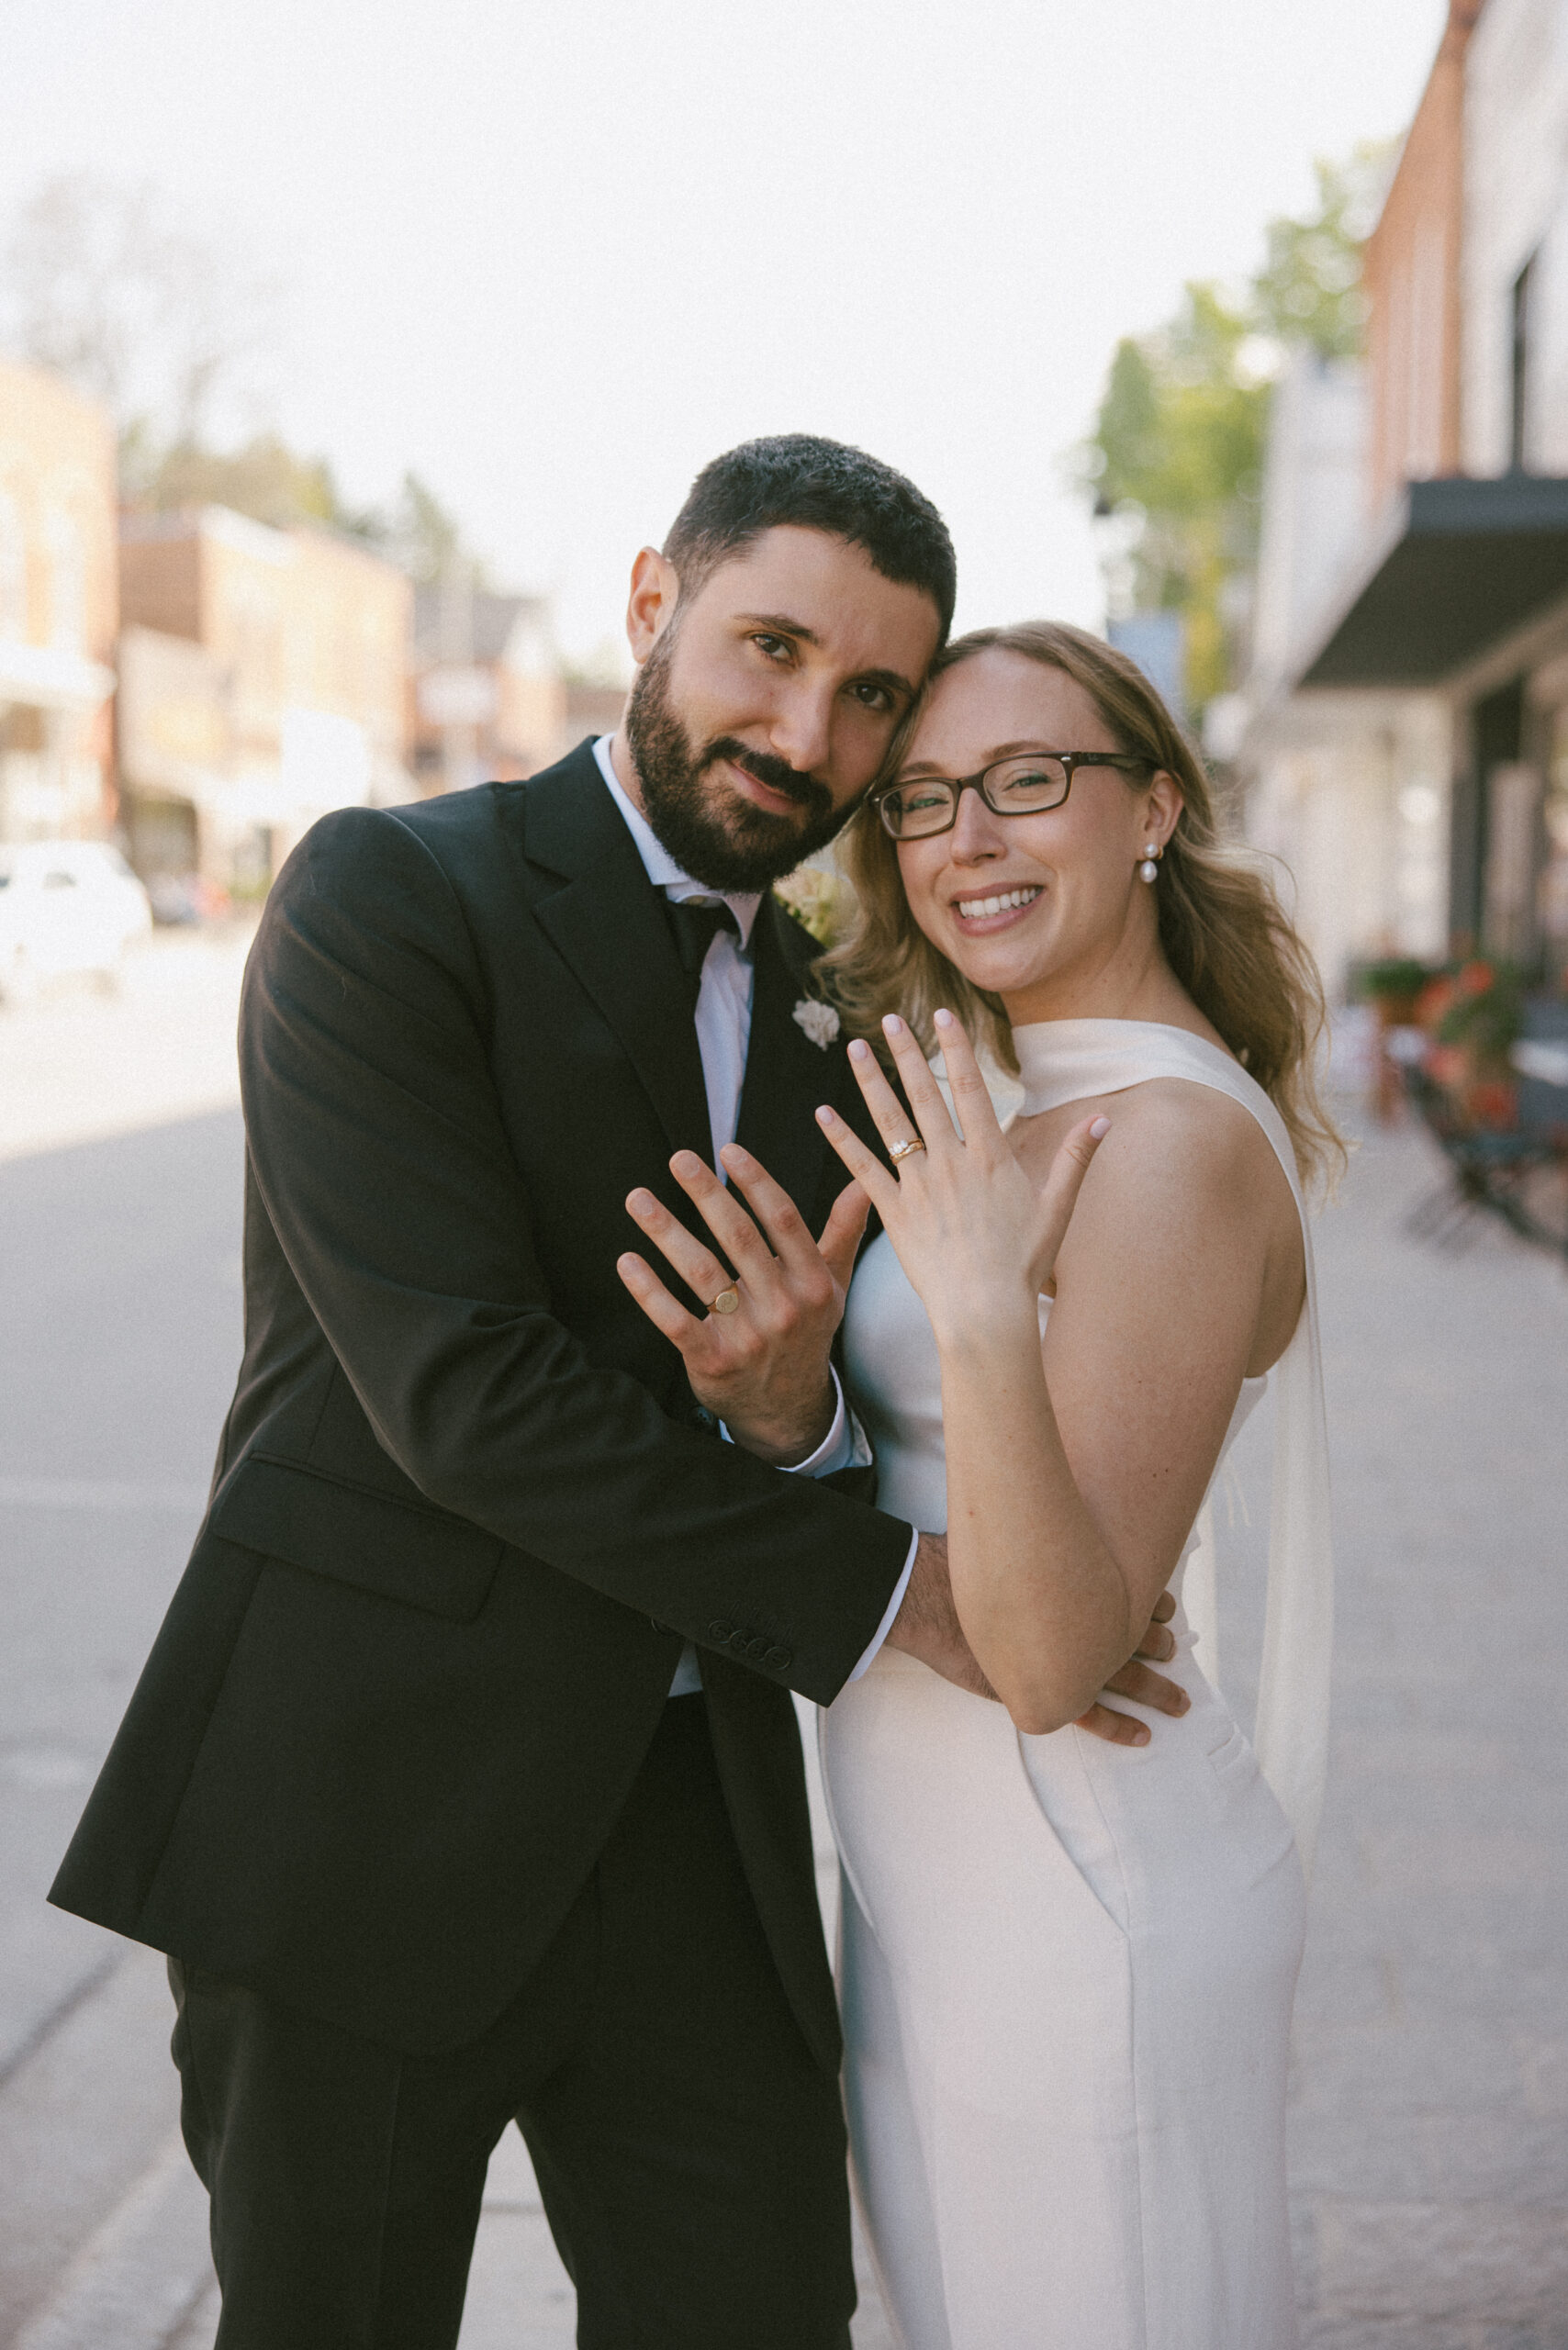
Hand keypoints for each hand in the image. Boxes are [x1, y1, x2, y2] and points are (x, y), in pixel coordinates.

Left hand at [617, 1144, 869, 1465]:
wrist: (788, 1410)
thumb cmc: (806, 1333)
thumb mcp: (833, 1285)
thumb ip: (843, 1231)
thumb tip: (864, 1181)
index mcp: (813, 1283)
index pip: (783, 1221)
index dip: (756, 1183)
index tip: (728, 1151)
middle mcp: (783, 1307)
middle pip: (739, 1238)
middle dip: (706, 1194)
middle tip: (678, 1158)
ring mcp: (747, 1336)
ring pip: (702, 1272)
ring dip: (666, 1231)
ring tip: (638, 1199)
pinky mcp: (712, 1360)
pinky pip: (675, 1320)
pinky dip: (649, 1290)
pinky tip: (628, 1261)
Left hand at [815, 1010, 1106, 1346]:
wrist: (984, 1312)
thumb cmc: (1024, 1265)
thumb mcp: (1057, 1209)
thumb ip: (1075, 1159)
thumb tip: (1104, 1119)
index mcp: (991, 1158)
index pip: (972, 1089)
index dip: (957, 1048)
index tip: (942, 1013)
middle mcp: (952, 1164)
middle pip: (925, 1096)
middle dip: (908, 1053)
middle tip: (889, 1019)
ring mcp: (919, 1187)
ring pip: (890, 1124)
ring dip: (871, 1083)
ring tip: (856, 1048)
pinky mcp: (894, 1214)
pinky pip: (862, 1170)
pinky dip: (841, 1140)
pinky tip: (823, 1114)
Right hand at [894, 1555, 1188, 1744]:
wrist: (930, 1596)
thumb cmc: (965, 1567)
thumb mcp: (1012, 1541)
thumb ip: (1040, 1542)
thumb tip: (1050, 1516)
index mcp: (1076, 1588)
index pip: (1130, 1597)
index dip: (1153, 1603)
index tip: (1168, 1605)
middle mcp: (1076, 1626)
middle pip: (1133, 1637)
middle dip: (1158, 1643)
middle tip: (1175, 1647)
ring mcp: (1063, 1662)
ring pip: (1126, 1679)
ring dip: (1155, 1689)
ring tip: (1177, 1699)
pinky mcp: (1043, 1693)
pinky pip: (1091, 1717)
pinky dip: (1120, 1726)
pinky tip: (1143, 1733)